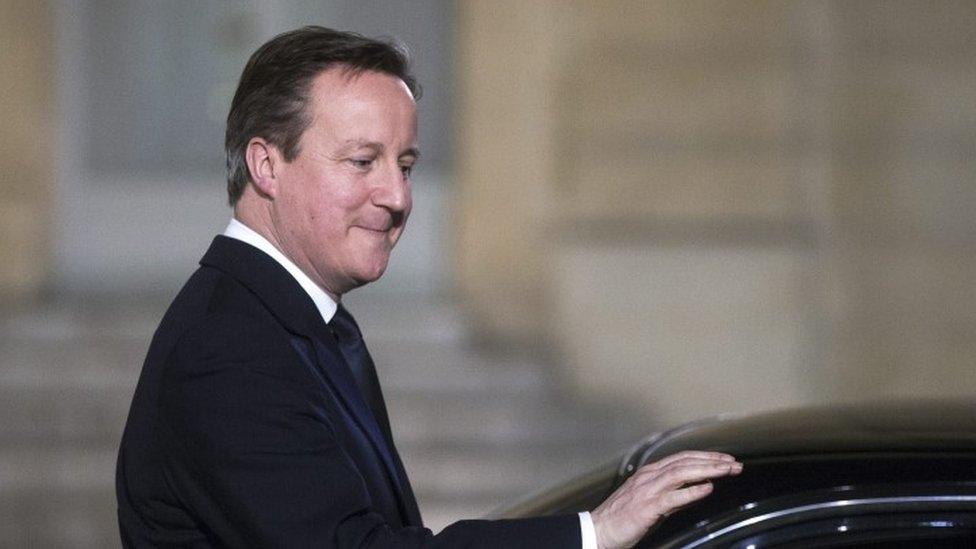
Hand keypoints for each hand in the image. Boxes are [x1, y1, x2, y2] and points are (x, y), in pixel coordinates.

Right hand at [590, 451, 741, 548]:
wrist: (598, 531)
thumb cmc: (622, 519)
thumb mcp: (649, 502)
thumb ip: (670, 494)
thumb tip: (693, 490)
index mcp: (649, 473)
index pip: (682, 458)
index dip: (705, 456)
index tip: (726, 459)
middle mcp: (648, 477)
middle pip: (684, 462)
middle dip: (712, 461)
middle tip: (735, 464)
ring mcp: (646, 490)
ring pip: (680, 473)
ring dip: (707, 470)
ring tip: (726, 471)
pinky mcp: (646, 507)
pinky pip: (672, 497)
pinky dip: (691, 492)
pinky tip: (707, 489)